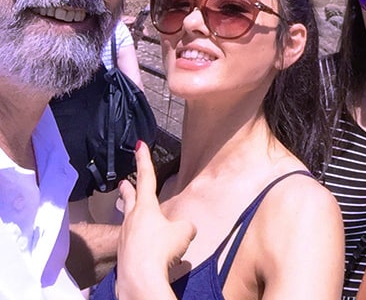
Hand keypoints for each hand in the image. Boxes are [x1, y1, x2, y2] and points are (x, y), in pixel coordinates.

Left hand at [115, 142, 196, 298]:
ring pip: (127, 219)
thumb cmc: (161, 249)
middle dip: (128, 188)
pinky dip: (136, 238)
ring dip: (128, 212)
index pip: (146, 177)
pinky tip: (143, 246)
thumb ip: (185, 226)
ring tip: (127, 209)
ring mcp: (125, 237)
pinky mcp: (123, 254)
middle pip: (129, 198)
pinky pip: (131, 241)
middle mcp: (132, 219)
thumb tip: (183, 229)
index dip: (144, 160)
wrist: (140, 277)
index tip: (139, 145)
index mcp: (146, 207)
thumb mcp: (184, 232)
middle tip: (124, 181)